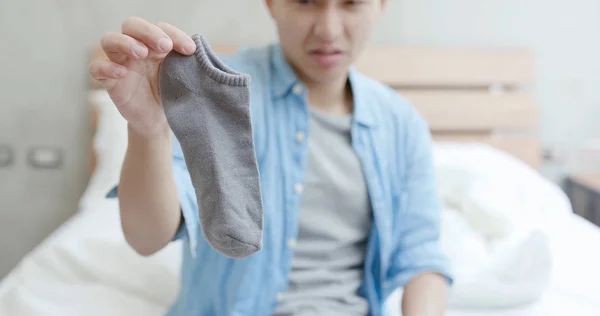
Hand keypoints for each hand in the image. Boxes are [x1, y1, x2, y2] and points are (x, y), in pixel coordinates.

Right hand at [88, 17, 195, 137]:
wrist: (159, 120)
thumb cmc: (170, 93)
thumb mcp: (181, 76)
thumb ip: (186, 62)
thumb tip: (195, 51)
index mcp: (154, 44)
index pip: (160, 27)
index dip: (174, 34)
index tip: (190, 50)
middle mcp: (135, 49)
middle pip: (131, 25)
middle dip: (148, 31)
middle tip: (164, 46)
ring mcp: (119, 63)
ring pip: (109, 40)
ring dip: (125, 42)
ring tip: (142, 53)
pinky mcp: (109, 81)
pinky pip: (96, 68)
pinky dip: (106, 67)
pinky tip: (122, 73)